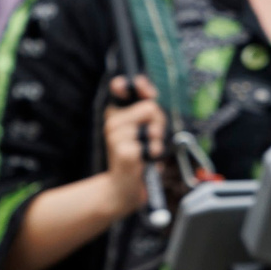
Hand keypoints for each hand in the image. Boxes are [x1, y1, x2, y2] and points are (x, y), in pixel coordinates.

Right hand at [100, 75, 162, 214]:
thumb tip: (142, 81)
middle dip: (159, 122)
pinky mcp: (123, 152)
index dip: (140, 86)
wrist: (123, 188)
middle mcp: (112, 122)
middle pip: (150, 107)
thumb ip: (147, 106)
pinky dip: (154, 153)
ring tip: (147, 150)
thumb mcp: (144, 127)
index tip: (145, 89)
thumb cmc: (138, 156)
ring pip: (153, 125)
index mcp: (115, 113)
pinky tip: (144, 161)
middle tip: (152, 138)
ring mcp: (115, 137)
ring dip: (158, 139)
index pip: (121, 86)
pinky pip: (152, 144)